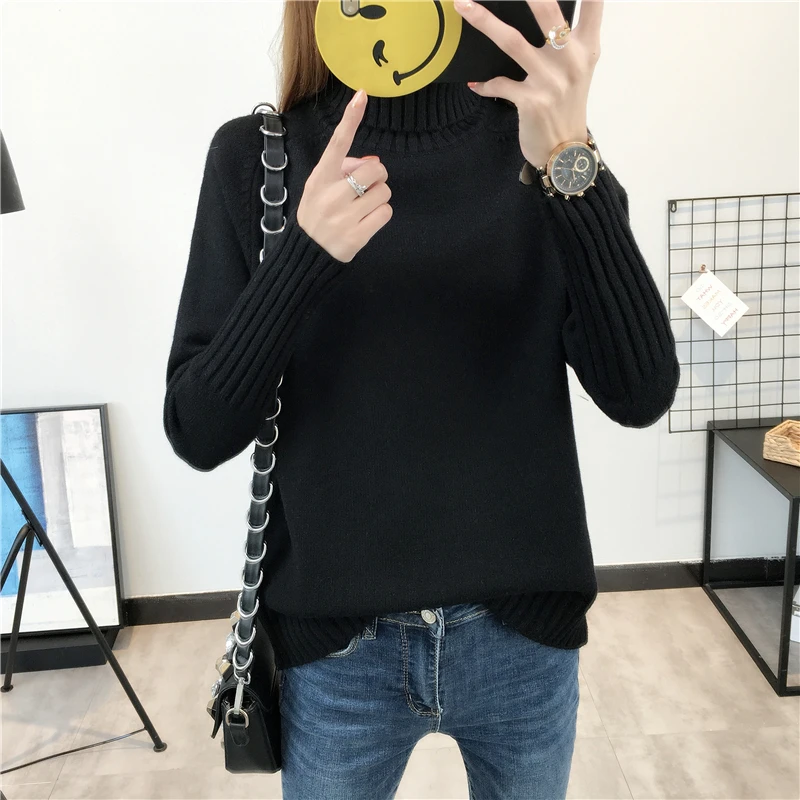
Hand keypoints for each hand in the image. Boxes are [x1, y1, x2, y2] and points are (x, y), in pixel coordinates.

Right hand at [297, 89, 392, 262]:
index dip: (351, 118)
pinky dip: (380, 215)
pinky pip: (385, 213)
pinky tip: (366, 221)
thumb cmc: (317, 214)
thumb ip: (342, 171)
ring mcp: (344, 216)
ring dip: (379, 197)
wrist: (306, 254)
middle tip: (367, 187)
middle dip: (378, 175)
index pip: (338, 143)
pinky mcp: (357, 236)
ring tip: (362, 207)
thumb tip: (372, 163)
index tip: (361, 96)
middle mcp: (331, 195)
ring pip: (384, 191)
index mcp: (320, 178)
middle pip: (375, 168)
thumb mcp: (319, 187)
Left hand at [453, 0, 602, 167]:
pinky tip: (476, 84)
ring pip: (511, 41)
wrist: (564, 154)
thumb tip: (539, 13)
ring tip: (462, 5)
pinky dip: (485, 84)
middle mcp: (571, 60)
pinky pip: (499, 84)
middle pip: (546, 10)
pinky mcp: (530, 101)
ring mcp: (551, 80)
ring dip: (483, 21)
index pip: (593, 2)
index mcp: (586, 48)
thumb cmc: (566, 108)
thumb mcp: (576, 71)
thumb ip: (565, 40)